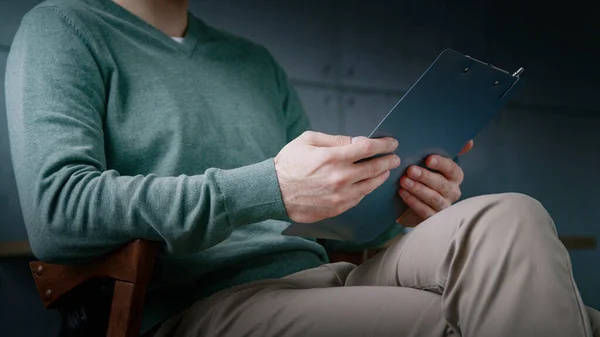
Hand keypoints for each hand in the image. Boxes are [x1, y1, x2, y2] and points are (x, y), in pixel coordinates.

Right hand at [275, 131, 400, 222]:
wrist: (273, 191)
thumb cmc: (289, 163)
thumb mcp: (308, 140)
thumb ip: (335, 140)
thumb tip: (357, 141)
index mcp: (333, 157)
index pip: (368, 148)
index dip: (384, 144)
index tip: (392, 143)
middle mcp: (340, 177)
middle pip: (375, 167)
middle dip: (388, 160)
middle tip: (394, 157)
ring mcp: (340, 195)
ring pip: (370, 185)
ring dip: (381, 176)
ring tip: (385, 171)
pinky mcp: (337, 208)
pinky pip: (359, 198)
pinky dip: (366, 189)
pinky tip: (367, 184)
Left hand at [397, 140, 473, 225]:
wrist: (413, 202)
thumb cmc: (424, 178)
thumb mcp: (431, 164)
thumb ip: (445, 151)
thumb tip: (468, 142)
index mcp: (455, 177)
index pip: (452, 169)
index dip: (442, 164)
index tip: (428, 159)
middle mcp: (452, 192)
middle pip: (442, 185)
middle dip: (426, 177)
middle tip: (410, 170)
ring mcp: (444, 206)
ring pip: (433, 198)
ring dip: (418, 189)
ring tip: (404, 181)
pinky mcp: (433, 218)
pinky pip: (424, 210)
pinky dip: (413, 201)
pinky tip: (403, 193)